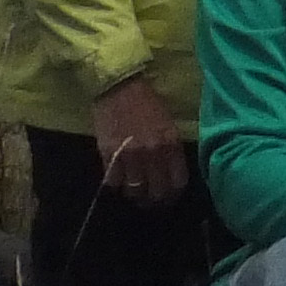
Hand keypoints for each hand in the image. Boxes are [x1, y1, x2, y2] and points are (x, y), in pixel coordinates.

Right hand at [94, 73, 194, 209]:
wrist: (119, 85)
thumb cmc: (146, 102)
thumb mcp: (168, 123)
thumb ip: (170, 149)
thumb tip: (169, 174)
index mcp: (170, 144)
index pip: (177, 182)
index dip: (173, 194)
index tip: (168, 196)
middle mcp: (152, 153)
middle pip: (156, 192)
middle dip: (154, 200)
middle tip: (150, 199)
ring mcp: (129, 155)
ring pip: (134, 191)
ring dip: (134, 194)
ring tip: (133, 190)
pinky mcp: (108, 154)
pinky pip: (113, 181)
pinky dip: (116, 183)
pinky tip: (118, 178)